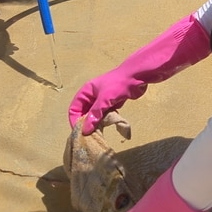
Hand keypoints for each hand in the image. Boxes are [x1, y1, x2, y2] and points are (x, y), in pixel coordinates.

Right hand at [69, 15, 211, 133]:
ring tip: (99, 132)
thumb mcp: (104, 100)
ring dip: (96, 123)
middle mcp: (92, 95)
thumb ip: (95, 115)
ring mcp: (103, 99)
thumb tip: (85, 130)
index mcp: (86, 91)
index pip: (74, 108)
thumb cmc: (119, 84)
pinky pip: (105, 114)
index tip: (79, 132)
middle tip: (89, 136)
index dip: (74, 120)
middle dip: (85, 123)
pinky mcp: (113, 102)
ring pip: (95, 115)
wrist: (138, 76)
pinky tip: (109, 125)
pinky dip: (105, 120)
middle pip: (83, 112)